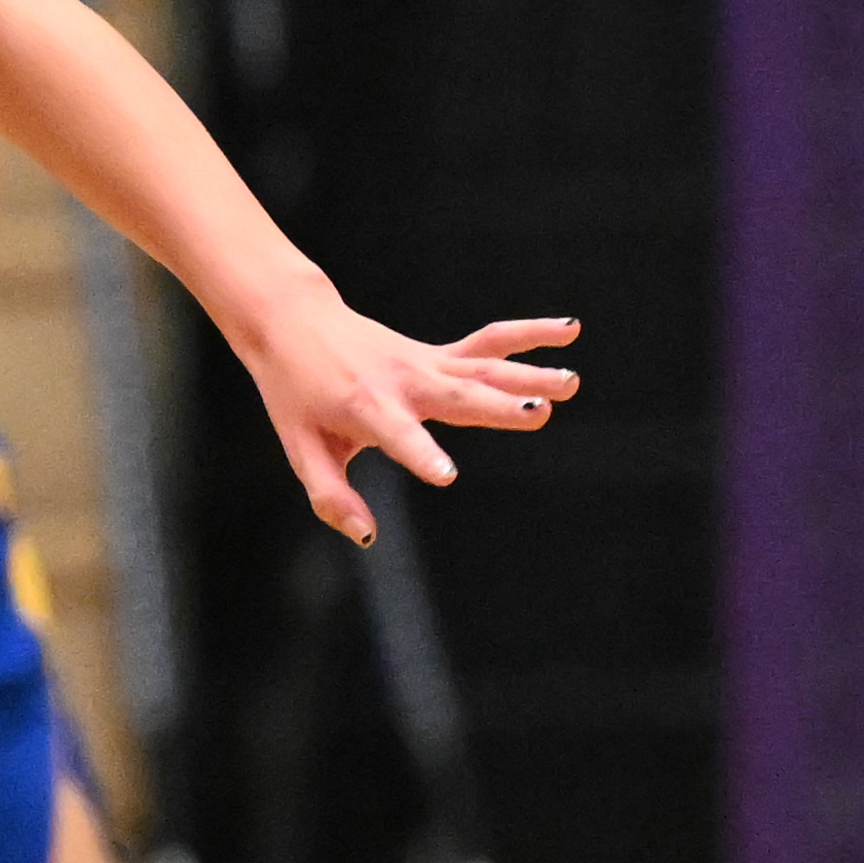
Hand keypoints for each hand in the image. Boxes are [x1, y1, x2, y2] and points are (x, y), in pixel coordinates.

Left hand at [224, 298, 578, 547]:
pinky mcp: (438, 355)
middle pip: (457, 395)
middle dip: (498, 406)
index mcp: (365, 408)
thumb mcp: (301, 450)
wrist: (293, 324)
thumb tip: (368, 538)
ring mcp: (426, 364)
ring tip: (570, 383)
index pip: (397, 435)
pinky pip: (488, 342)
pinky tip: (570, 330)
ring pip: (483, 368)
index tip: (447, 475)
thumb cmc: (295, 394)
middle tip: (539, 413)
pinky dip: (528, 335)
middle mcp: (403, 383)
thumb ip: (331, 497)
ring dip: (527, 374)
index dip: (420, 454)